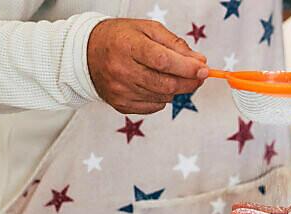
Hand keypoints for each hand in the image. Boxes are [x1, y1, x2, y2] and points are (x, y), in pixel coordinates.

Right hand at [87, 18, 208, 113]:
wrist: (86, 53)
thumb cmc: (120, 38)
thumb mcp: (147, 29)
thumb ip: (175, 44)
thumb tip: (199, 62)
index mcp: (128, 46)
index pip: (163, 62)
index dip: (187, 68)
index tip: (203, 70)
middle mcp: (122, 70)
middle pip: (166, 84)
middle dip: (189, 82)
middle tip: (199, 76)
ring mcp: (120, 90)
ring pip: (163, 97)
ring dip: (176, 89)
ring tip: (172, 76)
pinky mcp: (121, 104)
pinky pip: (154, 107)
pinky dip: (162, 98)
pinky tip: (156, 85)